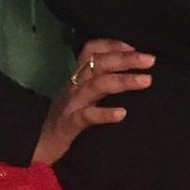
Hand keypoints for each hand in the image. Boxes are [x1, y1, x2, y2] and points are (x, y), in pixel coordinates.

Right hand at [32, 39, 154, 166]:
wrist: (40, 144)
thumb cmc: (67, 119)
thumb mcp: (82, 96)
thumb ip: (100, 83)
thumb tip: (132, 75)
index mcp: (77, 78)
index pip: (91, 51)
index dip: (112, 45)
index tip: (136, 47)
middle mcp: (74, 86)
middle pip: (99, 64)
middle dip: (125, 59)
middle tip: (150, 59)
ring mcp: (71, 104)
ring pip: (96, 85)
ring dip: (123, 80)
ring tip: (146, 81)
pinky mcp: (69, 124)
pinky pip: (87, 116)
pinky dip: (105, 114)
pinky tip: (122, 114)